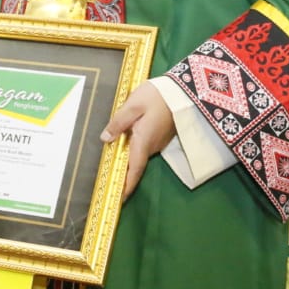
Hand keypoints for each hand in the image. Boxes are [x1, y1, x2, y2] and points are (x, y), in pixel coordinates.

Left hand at [100, 80, 176, 199]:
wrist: (183, 89)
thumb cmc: (157, 96)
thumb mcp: (133, 106)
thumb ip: (118, 123)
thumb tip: (105, 139)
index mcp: (143, 142)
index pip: (134, 170)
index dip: (126, 186)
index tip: (118, 199)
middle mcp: (152, 146)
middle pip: (134, 163)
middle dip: (123, 172)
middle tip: (108, 178)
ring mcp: (159, 142)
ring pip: (139, 153)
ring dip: (127, 157)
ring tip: (112, 157)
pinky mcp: (162, 135)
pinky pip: (144, 145)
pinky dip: (134, 148)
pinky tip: (125, 140)